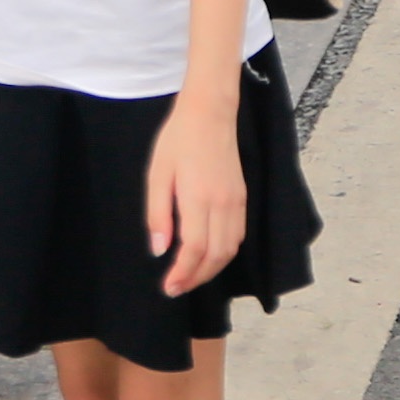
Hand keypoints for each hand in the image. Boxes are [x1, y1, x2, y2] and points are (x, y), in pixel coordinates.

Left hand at [147, 86, 248, 293]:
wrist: (210, 112)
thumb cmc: (178, 139)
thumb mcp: (157, 174)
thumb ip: (158, 214)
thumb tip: (159, 250)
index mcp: (198, 198)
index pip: (194, 249)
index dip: (182, 273)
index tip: (168, 287)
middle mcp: (222, 204)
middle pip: (216, 255)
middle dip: (197, 278)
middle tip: (176, 287)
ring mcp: (236, 201)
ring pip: (231, 249)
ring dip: (212, 269)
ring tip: (191, 276)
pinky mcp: (242, 196)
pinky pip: (238, 235)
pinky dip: (225, 252)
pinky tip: (209, 254)